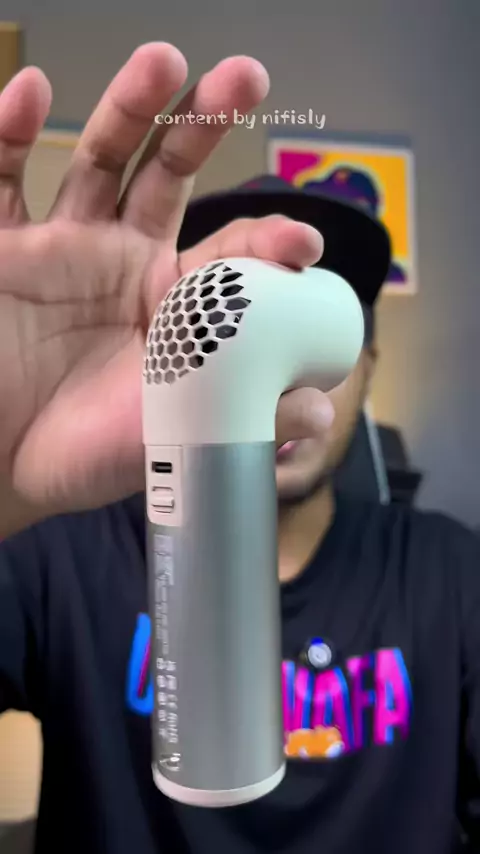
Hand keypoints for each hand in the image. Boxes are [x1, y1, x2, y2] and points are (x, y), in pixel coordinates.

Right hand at [0, 44, 331, 517]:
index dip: (264, 245)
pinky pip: (1, 175)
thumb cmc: (80, 456)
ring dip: (129, 107)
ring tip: (165, 61)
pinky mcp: (0, 244)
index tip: (302, 243)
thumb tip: (318, 413)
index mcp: (171, 308)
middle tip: (245, 79)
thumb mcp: (166, 438)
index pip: (227, 259)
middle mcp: (122, 262)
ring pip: (98, 159)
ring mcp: (60, 245)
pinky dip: (10, 132)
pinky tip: (32, 92)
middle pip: (167, 177)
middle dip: (204, 126)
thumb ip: (238, 419)